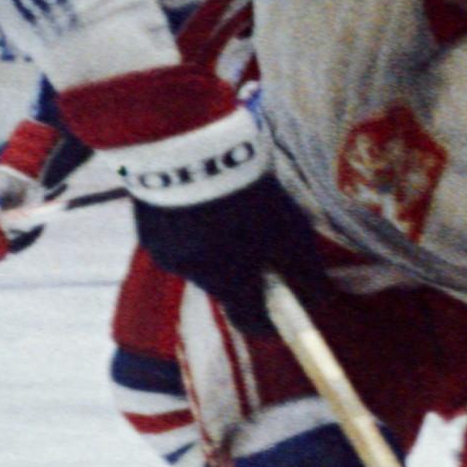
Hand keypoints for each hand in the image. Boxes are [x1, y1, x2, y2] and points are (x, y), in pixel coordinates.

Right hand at [61, 70, 319, 333]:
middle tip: (261, 235)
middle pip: (226, 285)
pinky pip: (179, 235)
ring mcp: (164, 251)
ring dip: (220, 244)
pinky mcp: (148, 227)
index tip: (284, 309)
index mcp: (227, 280)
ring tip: (231, 204)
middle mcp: (192, 274)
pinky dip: (195, 225)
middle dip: (245, 269)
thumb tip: (318, 300)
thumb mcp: (290, 231)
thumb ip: (304, 273)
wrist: (187, 146)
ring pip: (202, 258)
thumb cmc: (249, 192)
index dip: (270, 320)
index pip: (249, 321)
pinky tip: (203, 196)